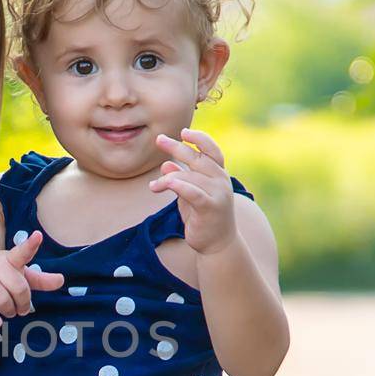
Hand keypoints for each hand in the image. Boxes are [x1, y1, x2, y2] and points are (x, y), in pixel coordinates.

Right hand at [0, 230, 64, 328]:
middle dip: (23, 303)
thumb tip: (61, 280)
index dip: (30, 245)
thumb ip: (39, 279)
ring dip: (8, 311)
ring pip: (2, 300)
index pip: (22, 252)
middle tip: (21, 310)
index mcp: (10, 259)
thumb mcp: (19, 276)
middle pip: (18, 288)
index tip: (38, 236)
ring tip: (8, 313)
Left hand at [150, 126, 237, 255]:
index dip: (199, 139)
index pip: (212, 150)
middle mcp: (221, 181)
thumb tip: (166, 164)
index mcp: (218, 174)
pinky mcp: (211, 208)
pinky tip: (164, 184)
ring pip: (189, 176)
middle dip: (177, 147)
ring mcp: (218, 194)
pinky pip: (192, 192)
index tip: (183, 132)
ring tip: (153, 186)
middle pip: (197, 158)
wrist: (217, 243)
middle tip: (159, 140)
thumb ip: (181, 178)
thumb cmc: (203, 216)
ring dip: (167, 178)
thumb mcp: (190, 194)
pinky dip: (178, 185)